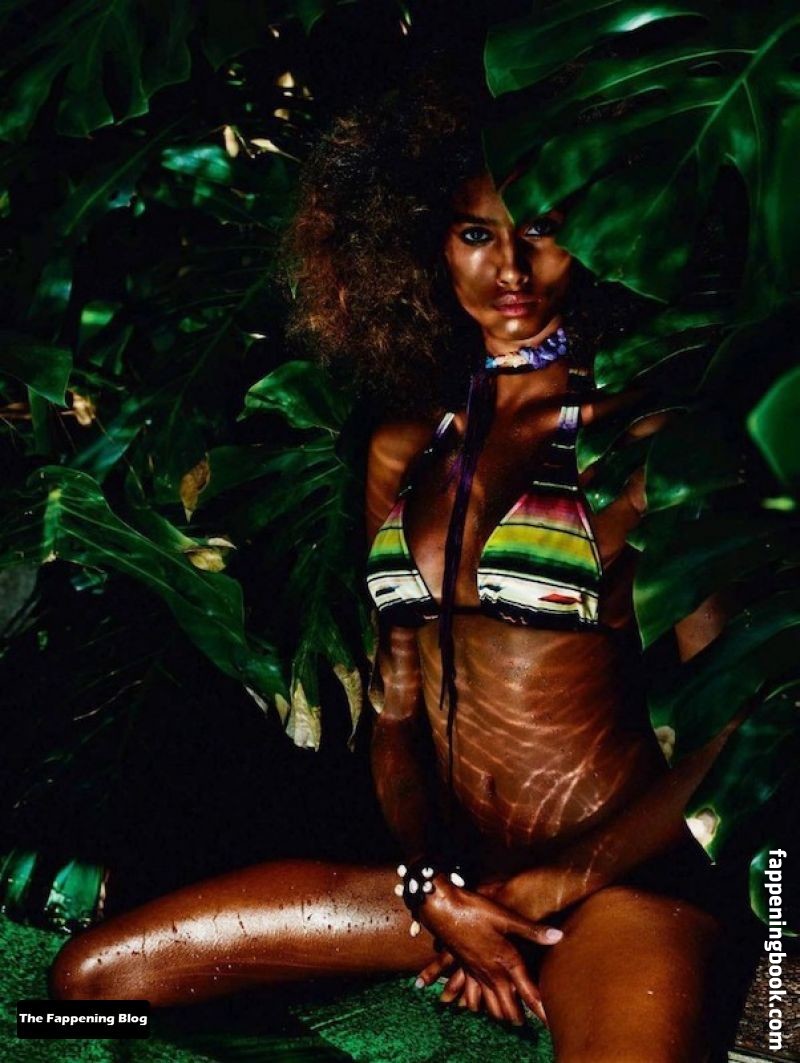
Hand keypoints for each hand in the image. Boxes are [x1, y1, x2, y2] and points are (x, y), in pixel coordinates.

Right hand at [415, 877, 562, 1025]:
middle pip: (506, 1006)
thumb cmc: (475, 910)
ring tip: (508, 1020)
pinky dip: (475, 1004)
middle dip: (517, 1017)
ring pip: (488, 1005)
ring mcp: (475, 972)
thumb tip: (559, 936)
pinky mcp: (464, 967)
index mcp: (506, 961)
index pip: (528, 992)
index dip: (540, 1009)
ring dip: (498, 1014)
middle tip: (527, 1025)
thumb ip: (532, 930)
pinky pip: (470, 995)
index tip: (549, 1022)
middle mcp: (491, 972)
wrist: (442, 908)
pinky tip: (475, 1006)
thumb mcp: (506, 917)